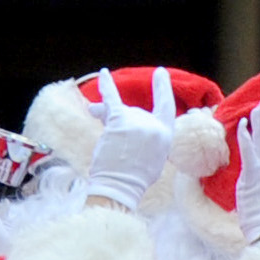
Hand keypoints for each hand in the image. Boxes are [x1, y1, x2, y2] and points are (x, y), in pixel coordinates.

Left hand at [79, 65, 177, 211]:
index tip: (160, 73)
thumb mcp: (154, 157)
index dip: (162, 89)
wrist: (119, 186)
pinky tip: (104, 73)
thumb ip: (149, 137)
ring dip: (105, 113)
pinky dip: (107, 85)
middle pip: (135, 112)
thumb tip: (130, 124)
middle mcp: (153, 125)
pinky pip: (111, 99)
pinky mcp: (119, 122)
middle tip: (108, 133)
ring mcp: (136, 122)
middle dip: (121, 122)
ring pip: (119, 111)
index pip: (166, 107)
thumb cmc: (133, 177)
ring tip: (94, 112)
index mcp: (165, 134)